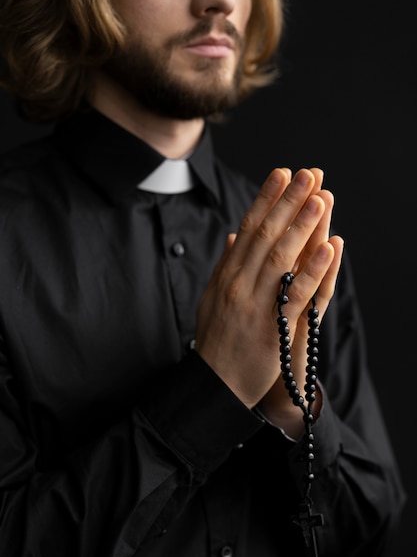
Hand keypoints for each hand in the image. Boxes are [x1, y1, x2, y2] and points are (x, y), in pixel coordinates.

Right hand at [195, 168, 343, 416]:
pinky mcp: (273, 327)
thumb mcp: (211, 298)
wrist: (214, 384)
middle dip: (287, 202)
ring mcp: (255, 304)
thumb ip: (225, 265)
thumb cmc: (216, 341)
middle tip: (307, 173)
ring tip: (320, 198)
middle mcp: (239, 284)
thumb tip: (234, 235)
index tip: (281, 174)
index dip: (266, 199)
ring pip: (281, 258)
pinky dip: (312, 269)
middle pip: (266, 235)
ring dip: (302, 226)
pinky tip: (329, 247)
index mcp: (227, 275)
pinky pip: (295, 294)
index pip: (248, 228)